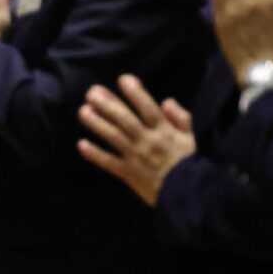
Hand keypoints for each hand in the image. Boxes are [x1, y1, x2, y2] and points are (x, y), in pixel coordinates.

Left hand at [75, 75, 195, 207]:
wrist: (189, 194)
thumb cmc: (188, 163)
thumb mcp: (190, 138)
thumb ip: (181, 118)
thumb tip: (167, 101)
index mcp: (164, 132)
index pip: (149, 109)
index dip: (136, 93)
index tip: (123, 79)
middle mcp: (148, 141)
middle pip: (125, 120)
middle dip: (108, 104)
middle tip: (92, 92)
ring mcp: (136, 157)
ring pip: (114, 137)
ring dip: (97, 124)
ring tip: (83, 111)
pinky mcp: (128, 173)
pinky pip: (110, 163)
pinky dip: (95, 155)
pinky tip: (82, 144)